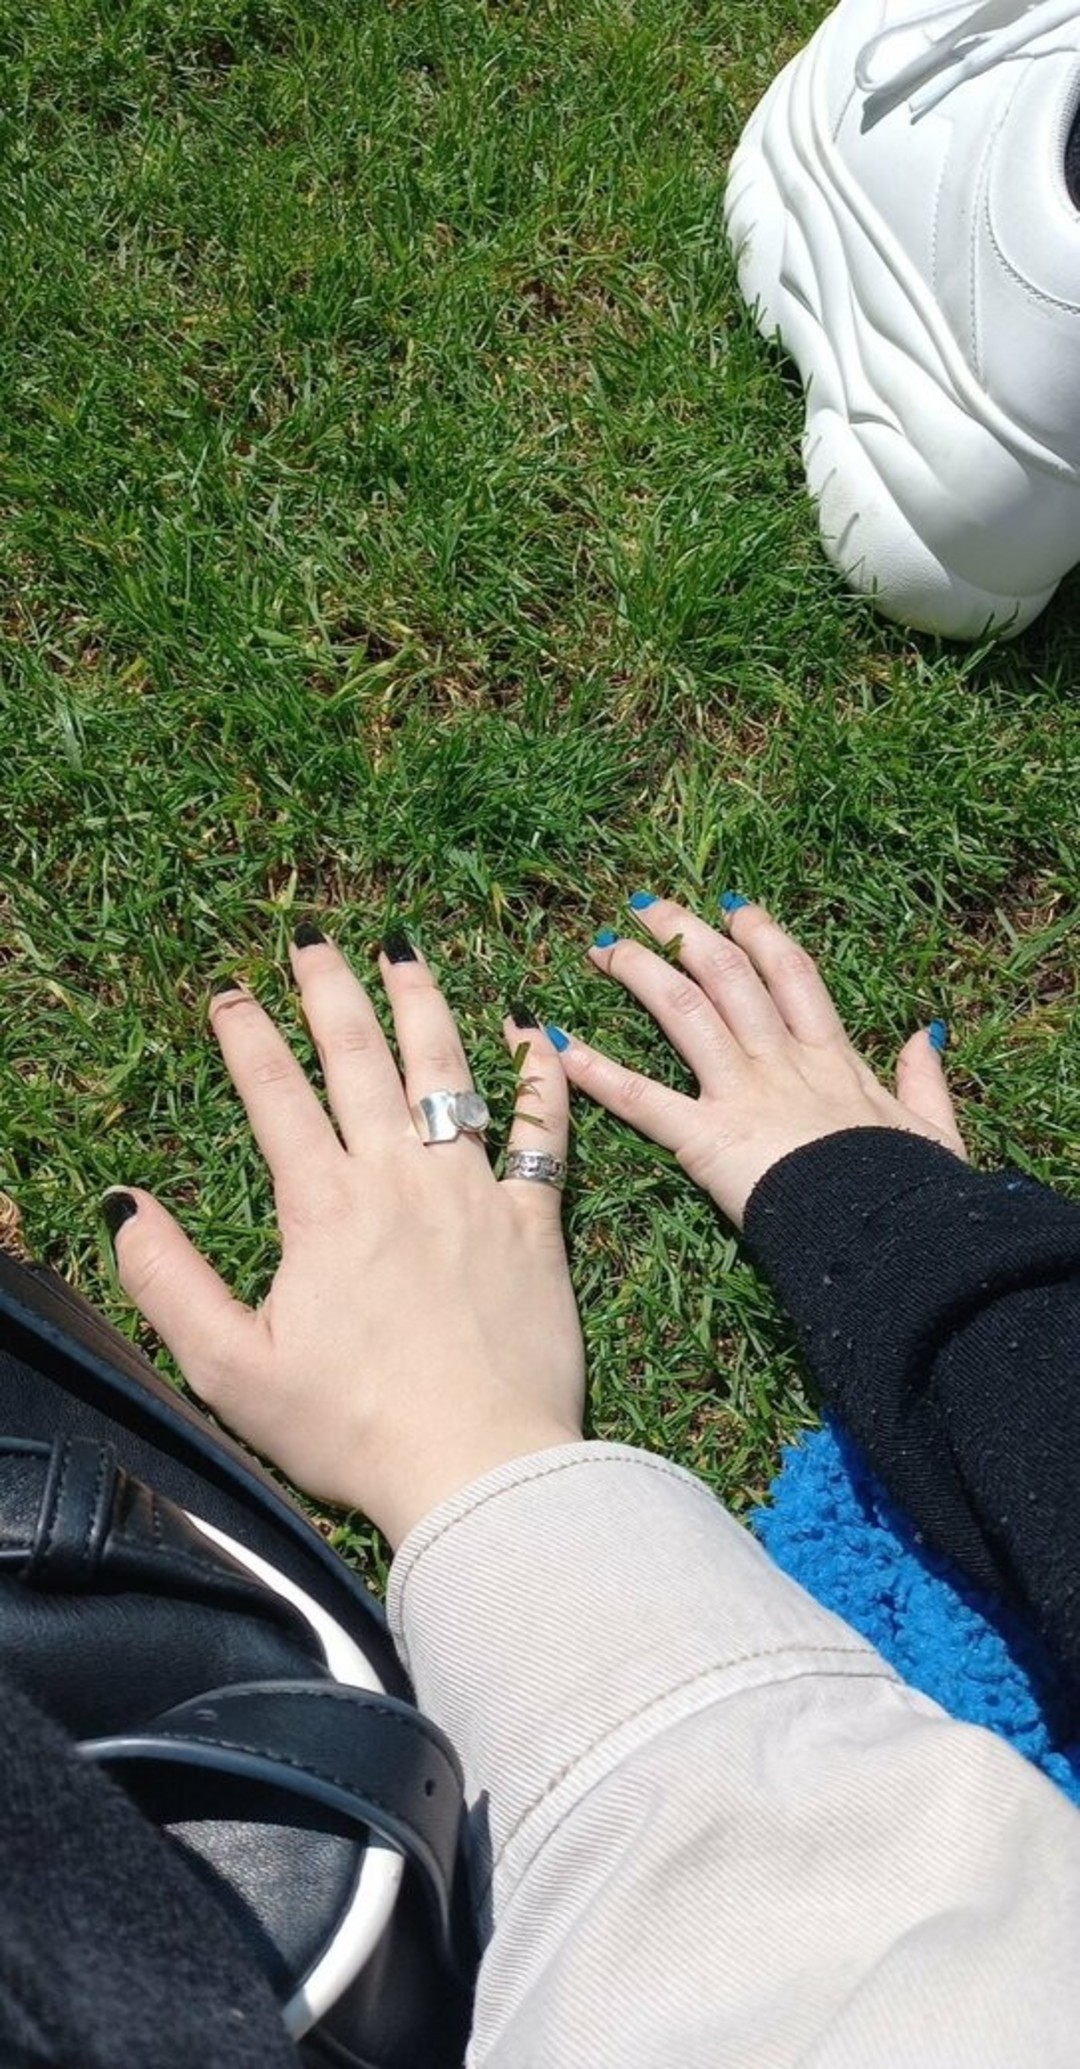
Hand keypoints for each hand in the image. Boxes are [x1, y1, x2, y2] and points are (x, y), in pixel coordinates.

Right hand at [106, 929, 584, 1547]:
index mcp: (324, 1208)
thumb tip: (122, 1205)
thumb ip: (169, 1281)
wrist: (478, 1469)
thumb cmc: (351, 1429)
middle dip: (330, 991)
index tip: (227, 993)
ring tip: (406, 952)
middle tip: (315, 941)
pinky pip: (542, 1133)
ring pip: (448, 1072)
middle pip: (360, 1059)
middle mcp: (399, 1179)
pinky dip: (538, 1078)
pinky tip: (532, 1034)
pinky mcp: (536, 1226)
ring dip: (424, 1003)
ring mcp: (475, 1195)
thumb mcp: (230, 1368)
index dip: (246, 1037)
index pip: (276, 1095)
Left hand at [553, 895, 965, 1227]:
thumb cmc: (914, 1194)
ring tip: (603, 946)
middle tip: (646, 907)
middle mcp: (781, 1062)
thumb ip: (925, 1080)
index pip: (792, 976)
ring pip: (683, 1011)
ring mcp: (742, 1094)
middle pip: (727, 975)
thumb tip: (925, 1035)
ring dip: (640, 971)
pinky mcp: (705, 1139)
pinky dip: (593, 1068)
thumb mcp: (934, 1132)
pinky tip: (554, 1041)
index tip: (733, 906)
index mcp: (833, 1061)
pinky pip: (639, 1097)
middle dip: (684, 933)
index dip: (761, 935)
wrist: (892, 1235)